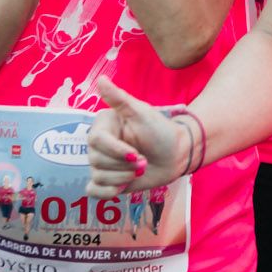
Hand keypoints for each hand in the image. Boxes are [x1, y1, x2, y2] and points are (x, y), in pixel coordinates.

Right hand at [85, 77, 192, 198]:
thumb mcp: (142, 113)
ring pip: (98, 177)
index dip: (116, 151)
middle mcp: (100, 145)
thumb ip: (119, 98)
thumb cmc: (162, 131)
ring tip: (141, 169)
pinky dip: (107, 192)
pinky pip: (93, 191)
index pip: (96, 141)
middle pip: (95, 161)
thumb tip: (100, 78)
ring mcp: (103, 164)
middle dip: (124, 166)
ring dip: (123, 178)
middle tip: (144, 161)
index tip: (136, 153)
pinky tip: (124, 186)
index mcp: (104, 126)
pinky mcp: (107, 182)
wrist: (177, 154)